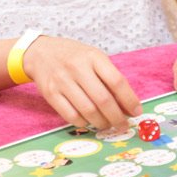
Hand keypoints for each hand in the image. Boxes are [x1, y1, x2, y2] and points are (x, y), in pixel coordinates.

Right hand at [22, 36, 141, 129]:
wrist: (40, 52)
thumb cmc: (73, 56)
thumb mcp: (93, 57)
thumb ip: (109, 77)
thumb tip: (127, 105)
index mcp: (93, 56)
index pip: (116, 81)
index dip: (129, 100)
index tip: (136, 111)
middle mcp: (77, 68)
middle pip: (103, 100)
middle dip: (117, 117)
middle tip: (123, 125)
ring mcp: (62, 81)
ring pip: (88, 111)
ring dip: (102, 123)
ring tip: (107, 124)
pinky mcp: (51, 94)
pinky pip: (71, 116)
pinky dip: (84, 123)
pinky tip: (89, 121)